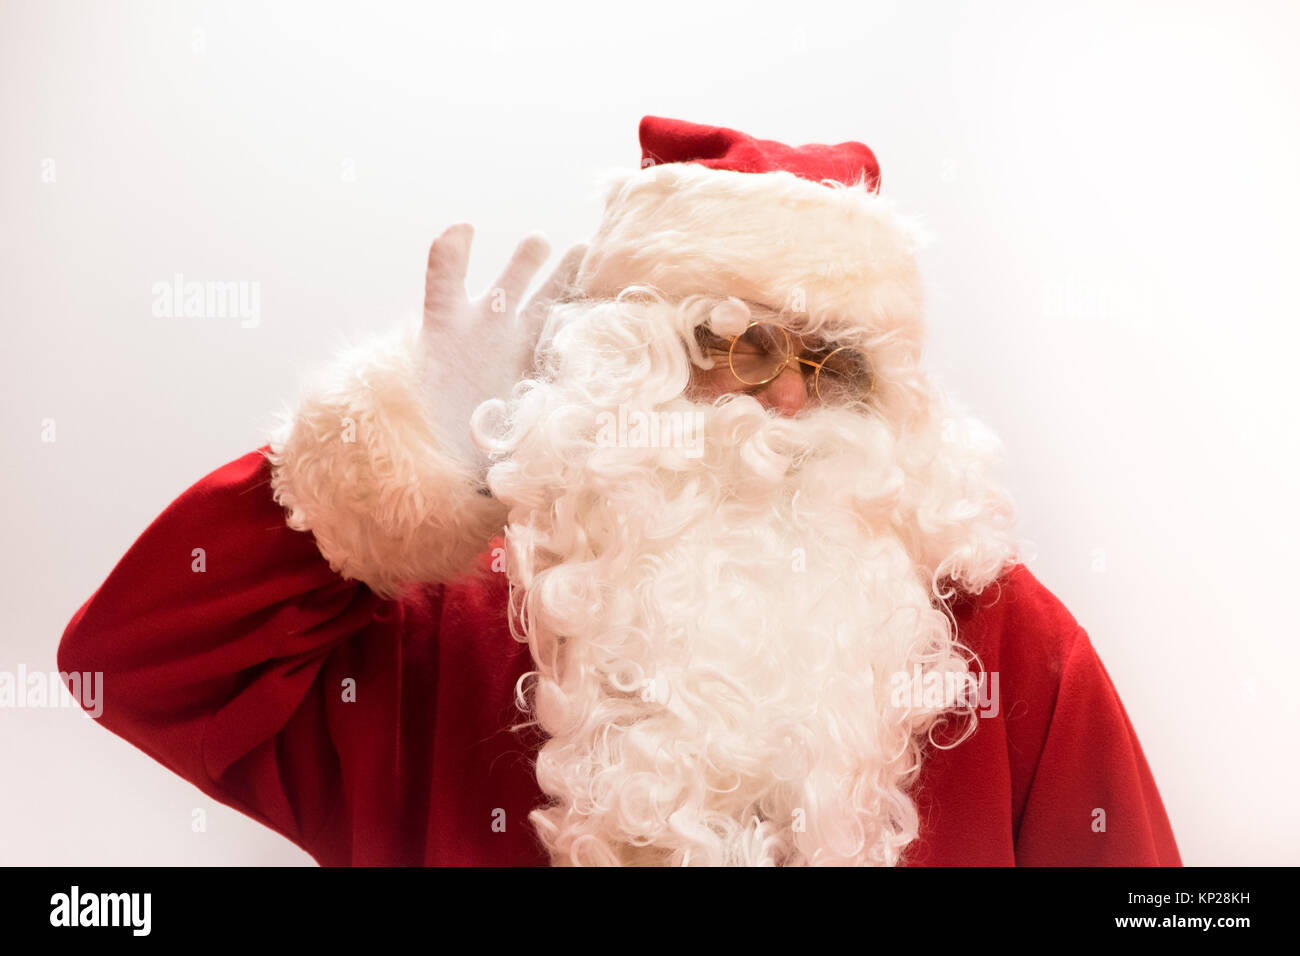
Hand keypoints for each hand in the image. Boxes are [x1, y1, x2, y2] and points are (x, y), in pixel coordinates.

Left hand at [420, 222, 585, 469]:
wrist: (460, 472)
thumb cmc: (432, 432)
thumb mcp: (419, 401)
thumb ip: (436, 372)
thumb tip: (464, 329)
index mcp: (447, 333)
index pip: (446, 281)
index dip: (454, 252)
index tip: (465, 230)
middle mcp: (485, 335)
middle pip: (508, 287)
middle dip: (526, 262)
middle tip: (541, 242)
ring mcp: (516, 352)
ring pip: (544, 306)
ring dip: (563, 279)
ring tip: (584, 251)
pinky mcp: (541, 373)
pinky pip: (566, 342)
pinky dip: (587, 322)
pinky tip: (609, 307)